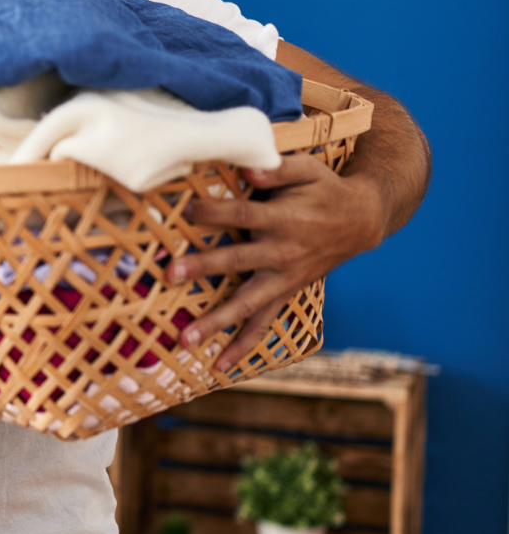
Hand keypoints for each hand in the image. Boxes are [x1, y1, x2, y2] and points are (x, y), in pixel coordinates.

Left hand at [167, 154, 384, 371]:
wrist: (362, 221)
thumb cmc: (326, 189)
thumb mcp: (308, 169)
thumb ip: (277, 169)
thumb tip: (248, 169)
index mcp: (285, 219)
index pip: (243, 215)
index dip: (215, 212)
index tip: (188, 209)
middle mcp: (283, 252)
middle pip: (238, 261)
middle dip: (204, 267)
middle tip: (171, 273)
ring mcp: (284, 278)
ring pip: (247, 304)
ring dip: (216, 321)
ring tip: (186, 339)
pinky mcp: (285, 293)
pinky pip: (264, 324)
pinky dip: (244, 345)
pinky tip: (220, 365)